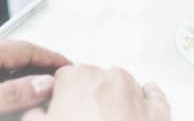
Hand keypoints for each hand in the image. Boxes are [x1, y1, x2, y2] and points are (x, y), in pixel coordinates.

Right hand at [19, 65, 169, 120]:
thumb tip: (37, 112)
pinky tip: (135, 112)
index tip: (63, 111)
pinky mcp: (159, 113)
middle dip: (90, 100)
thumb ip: (34, 115)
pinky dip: (146, 101)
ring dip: (116, 102)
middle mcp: (110, 79)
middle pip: (96, 82)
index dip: (63, 97)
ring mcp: (137, 94)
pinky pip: (154, 98)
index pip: (65, 78)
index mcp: (77, 79)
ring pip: (125, 88)